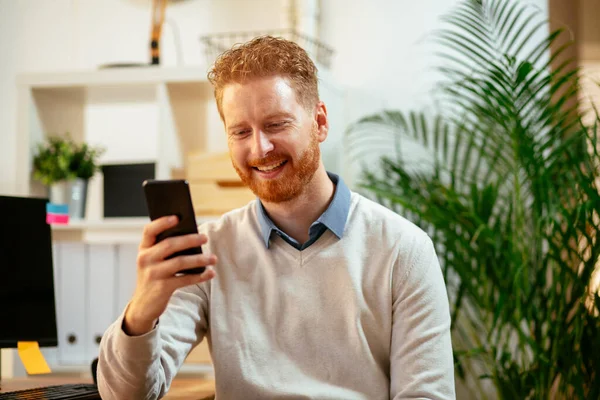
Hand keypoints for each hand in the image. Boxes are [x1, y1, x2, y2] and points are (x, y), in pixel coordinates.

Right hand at [123, 216, 216, 335]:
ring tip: (213, 258)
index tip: (177, 217)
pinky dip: (200, 276)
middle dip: (190, 240)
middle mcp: (145, 260)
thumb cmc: (154, 277)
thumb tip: (192, 236)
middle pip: (170, 244)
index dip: (162, 222)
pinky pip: (185, 279)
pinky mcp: (162, 288)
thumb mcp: (153, 261)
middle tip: (205, 237)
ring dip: (199, 259)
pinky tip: (210, 273)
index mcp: (144, 249)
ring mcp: (153, 274)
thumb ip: (165, 249)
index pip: (149, 231)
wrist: (143, 306)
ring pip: (180, 262)